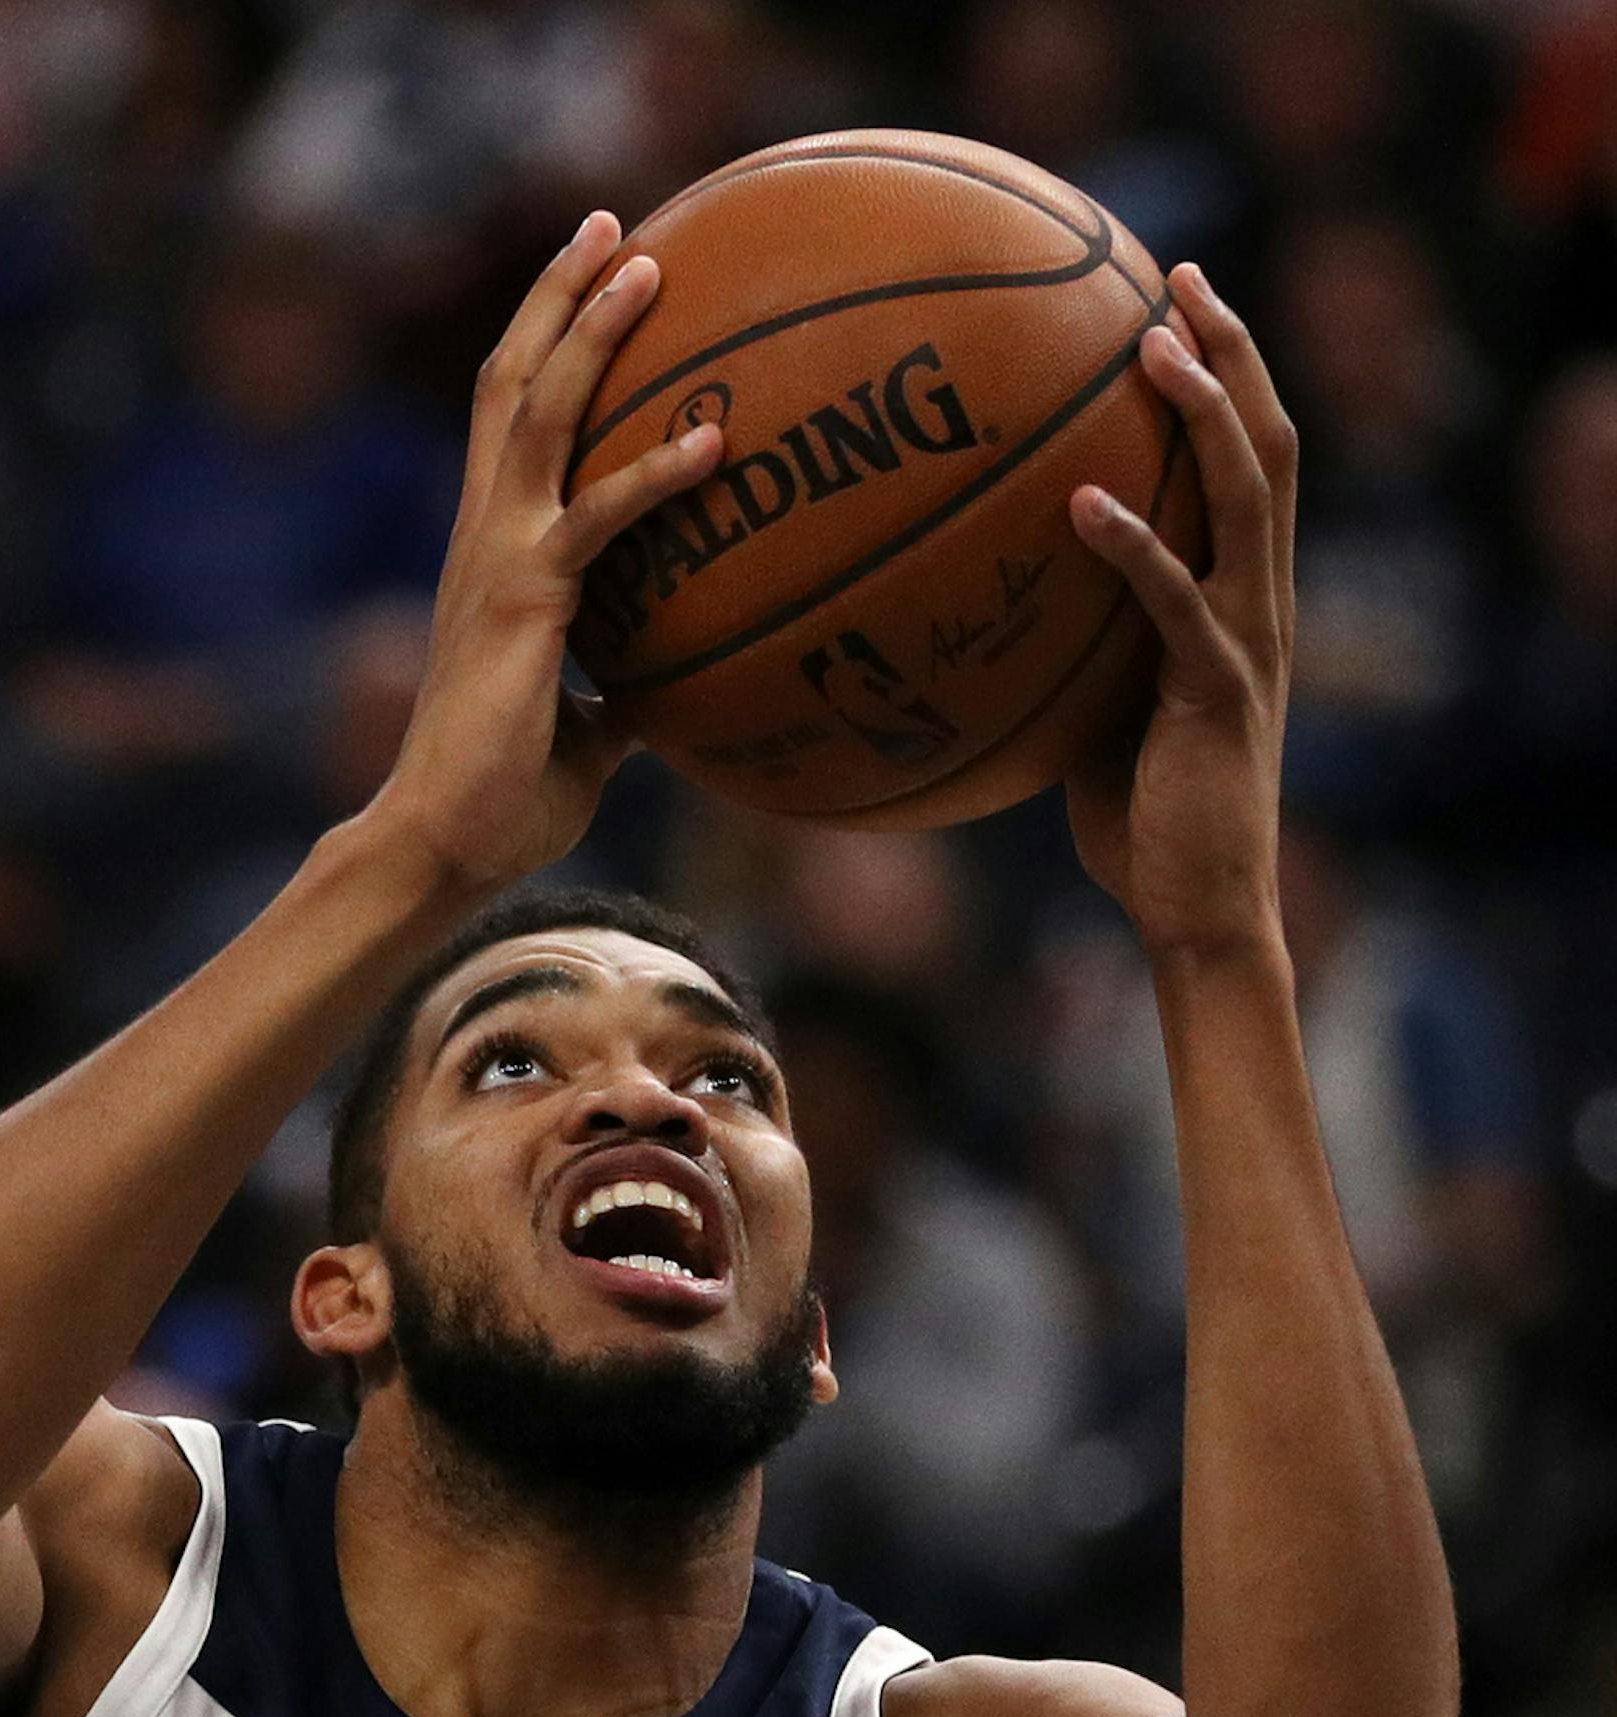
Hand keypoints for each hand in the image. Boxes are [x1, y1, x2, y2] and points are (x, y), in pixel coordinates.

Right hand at [368, 214, 725, 892]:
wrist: (444, 844)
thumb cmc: (505, 802)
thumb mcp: (584, 738)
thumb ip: (620, 695)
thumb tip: (672, 693)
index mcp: (491, 556)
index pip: (512, 426)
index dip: (547, 347)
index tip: (593, 281)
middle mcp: (484, 537)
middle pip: (511, 382)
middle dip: (558, 296)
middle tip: (611, 223)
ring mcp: (496, 560)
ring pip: (538, 413)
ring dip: (589, 330)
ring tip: (645, 260)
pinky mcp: (523, 601)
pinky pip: (596, 519)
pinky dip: (655, 474)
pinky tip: (714, 442)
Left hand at [1066, 265, 1296, 962]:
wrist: (1197, 911)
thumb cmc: (1138, 824)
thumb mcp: (1092, 712)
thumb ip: (1067, 644)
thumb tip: (975, 600)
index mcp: (1241, 597)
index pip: (1249, 459)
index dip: (1224, 373)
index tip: (1173, 298)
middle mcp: (1261, 602)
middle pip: (1268, 444)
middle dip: (1230, 352)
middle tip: (1178, 277)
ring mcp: (1248, 642)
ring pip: (1248, 496)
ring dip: (1204, 413)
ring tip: (1154, 348)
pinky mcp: (1218, 692)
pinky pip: (1177, 602)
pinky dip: (1134, 547)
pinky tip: (1081, 505)